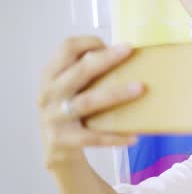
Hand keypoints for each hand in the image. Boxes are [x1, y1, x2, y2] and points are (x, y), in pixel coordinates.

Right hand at [38, 36, 143, 168]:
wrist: (55, 150)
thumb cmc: (71, 112)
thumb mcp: (70, 89)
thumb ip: (87, 74)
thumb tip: (127, 57)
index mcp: (51, 75)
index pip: (66, 48)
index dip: (88, 42)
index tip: (112, 45)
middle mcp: (50, 93)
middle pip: (79, 71)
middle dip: (106, 59)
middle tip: (129, 51)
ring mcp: (55, 117)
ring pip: (87, 102)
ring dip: (116, 94)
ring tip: (140, 89)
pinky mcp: (63, 139)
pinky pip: (93, 137)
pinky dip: (114, 137)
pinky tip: (133, 137)